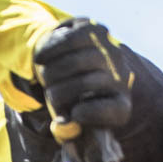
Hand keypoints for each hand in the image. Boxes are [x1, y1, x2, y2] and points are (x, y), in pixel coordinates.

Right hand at [33, 17, 131, 140]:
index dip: (92, 114)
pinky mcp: (96, 30)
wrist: (68, 69)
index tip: (71, 115)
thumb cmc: (67, 103)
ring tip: (43, 75)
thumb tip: (63, 124)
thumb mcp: (67, 123)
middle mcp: (121, 77)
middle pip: (90, 83)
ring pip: (80, 59)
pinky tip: (40, 58)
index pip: (117, 110)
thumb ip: (65, 131)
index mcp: (120, 106)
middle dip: (60, 91)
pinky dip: (52, 49)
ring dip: (54, 70)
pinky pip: (73, 37)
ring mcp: (111, 51)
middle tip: (48, 92)